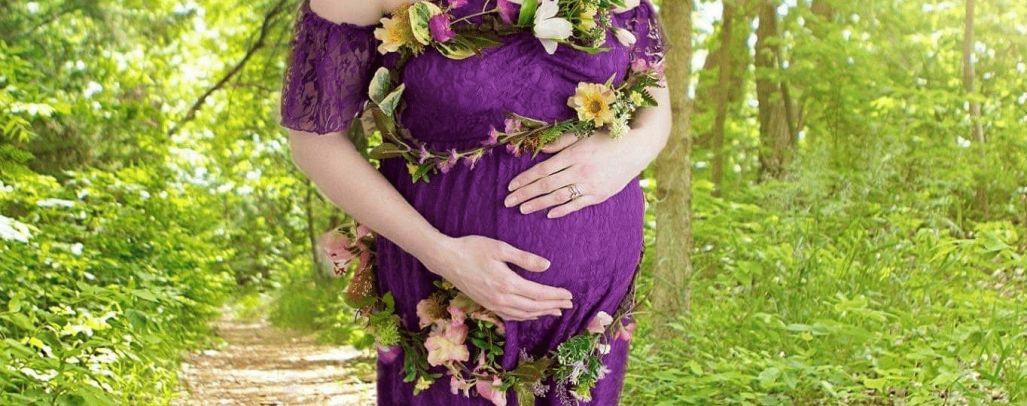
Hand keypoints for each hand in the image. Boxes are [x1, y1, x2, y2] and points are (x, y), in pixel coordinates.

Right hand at [420, 234, 574, 321]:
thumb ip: (524, 258)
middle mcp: (501, 298)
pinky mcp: (486, 304)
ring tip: (556, 311)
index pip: (539, 294)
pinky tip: (531, 315)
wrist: (445, 259)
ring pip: (523, 314)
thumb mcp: (500, 248)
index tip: (570, 295)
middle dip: (553, 305)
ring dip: (541, 313)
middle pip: (534, 306)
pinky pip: (510, 315)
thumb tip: (547, 266)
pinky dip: (524, 317)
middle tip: (569, 304)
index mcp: (507, 283)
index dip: (556, 295)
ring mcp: (492, 304)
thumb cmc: (472, 248)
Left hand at [503, 130, 648, 218]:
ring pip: (559, 197)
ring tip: (523, 209)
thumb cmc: (606, 138)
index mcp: (574, 154)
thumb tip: (539, 149)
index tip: (510, 186)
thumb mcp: (582, 134)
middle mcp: (580, 171)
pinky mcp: (600, 195)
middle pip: (546, 185)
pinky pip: (577, 204)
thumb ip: (560, 142)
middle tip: (508, 202)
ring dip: (539, 204)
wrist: (637, 148)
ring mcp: (590, 185)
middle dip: (525, 194)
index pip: (543, 170)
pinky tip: (549, 214)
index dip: (524, 179)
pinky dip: (562, 210)